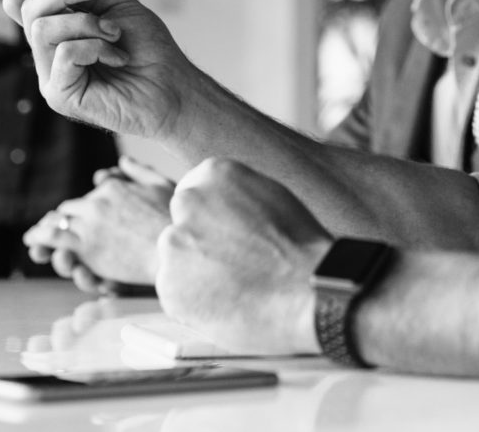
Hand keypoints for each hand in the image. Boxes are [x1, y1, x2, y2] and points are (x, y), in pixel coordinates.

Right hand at [2, 0, 196, 140]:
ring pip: (42, 28)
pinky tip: (116, 58)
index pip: (20, 2)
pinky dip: (95, 47)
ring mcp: (51, 74)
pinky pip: (63, 53)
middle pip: (29, 9)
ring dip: (87, 23)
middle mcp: (48, 51)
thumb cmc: (147, 46)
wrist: (172, 83)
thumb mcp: (112, 1)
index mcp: (58, 28)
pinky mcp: (59, 94)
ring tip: (114, 34)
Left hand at [25, 161, 174, 291]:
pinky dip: (38, 239)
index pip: (90, 194)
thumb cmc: (174, 222)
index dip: (84, 206)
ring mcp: (89, 224)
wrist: (175, 252)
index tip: (81, 214)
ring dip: (44, 228)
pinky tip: (30, 242)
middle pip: (70, 208)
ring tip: (34, 237)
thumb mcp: (161, 186)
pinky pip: (53, 239)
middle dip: (62, 218)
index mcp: (113, 188)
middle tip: (51, 226)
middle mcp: (97, 202)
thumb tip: (122, 160)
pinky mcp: (85, 247)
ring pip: (56, 222)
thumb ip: (139, 171)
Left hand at [155, 159, 328, 355]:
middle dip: (199, 246)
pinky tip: (227, 304)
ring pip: (177, 261)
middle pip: (181, 227)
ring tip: (236, 287)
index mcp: (213, 174)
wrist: (309, 291)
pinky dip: (195, 303)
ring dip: (196, 275)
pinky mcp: (169, 285)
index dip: (212, 224)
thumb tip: (220, 209)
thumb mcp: (270, 197)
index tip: (228, 239)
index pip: (194, 196)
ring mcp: (175, 244)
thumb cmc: (301, 249)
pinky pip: (176, 294)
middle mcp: (187, 202)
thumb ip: (235, 197)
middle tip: (232, 266)